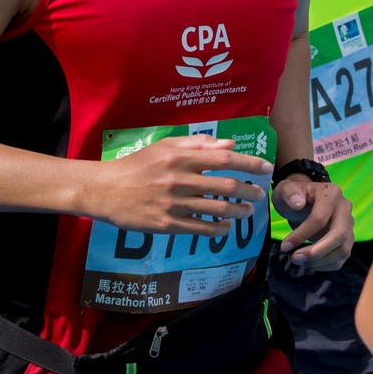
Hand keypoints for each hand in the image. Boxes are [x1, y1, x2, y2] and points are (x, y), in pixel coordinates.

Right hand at [91, 135, 271, 235]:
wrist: (106, 189)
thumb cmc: (138, 165)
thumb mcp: (165, 147)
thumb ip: (197, 144)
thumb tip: (229, 144)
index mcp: (180, 157)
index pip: (223, 158)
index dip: (249, 163)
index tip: (266, 167)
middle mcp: (179, 179)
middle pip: (225, 185)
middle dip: (248, 190)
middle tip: (259, 194)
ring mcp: (173, 203)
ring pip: (216, 209)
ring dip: (238, 211)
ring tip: (247, 212)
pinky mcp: (166, 224)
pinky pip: (200, 228)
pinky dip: (218, 229)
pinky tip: (226, 228)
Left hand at [272, 178, 353, 269]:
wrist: (302, 201)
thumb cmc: (293, 196)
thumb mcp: (285, 190)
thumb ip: (289, 194)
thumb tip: (298, 204)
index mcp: (331, 193)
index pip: (320, 218)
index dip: (302, 234)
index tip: (284, 246)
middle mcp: (345, 208)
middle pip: (339, 235)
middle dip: (316, 251)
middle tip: (295, 258)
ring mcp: (348, 225)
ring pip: (343, 250)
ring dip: (320, 261)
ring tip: (299, 261)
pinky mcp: (347, 239)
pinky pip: (341, 258)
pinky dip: (325, 265)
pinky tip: (308, 263)